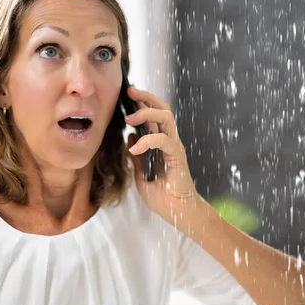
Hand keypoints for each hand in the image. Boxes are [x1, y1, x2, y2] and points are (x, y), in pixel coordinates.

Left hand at [124, 85, 201, 224]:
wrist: (176, 212)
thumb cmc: (162, 195)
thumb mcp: (140, 173)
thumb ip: (137, 154)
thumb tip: (130, 136)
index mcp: (160, 143)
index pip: (153, 115)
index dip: (142, 101)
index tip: (127, 93)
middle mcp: (169, 140)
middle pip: (162, 108)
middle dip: (146, 97)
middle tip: (130, 92)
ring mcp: (174, 147)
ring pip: (166, 118)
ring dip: (146, 113)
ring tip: (129, 118)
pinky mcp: (177, 156)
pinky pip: (164, 140)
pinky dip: (147, 140)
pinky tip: (135, 148)